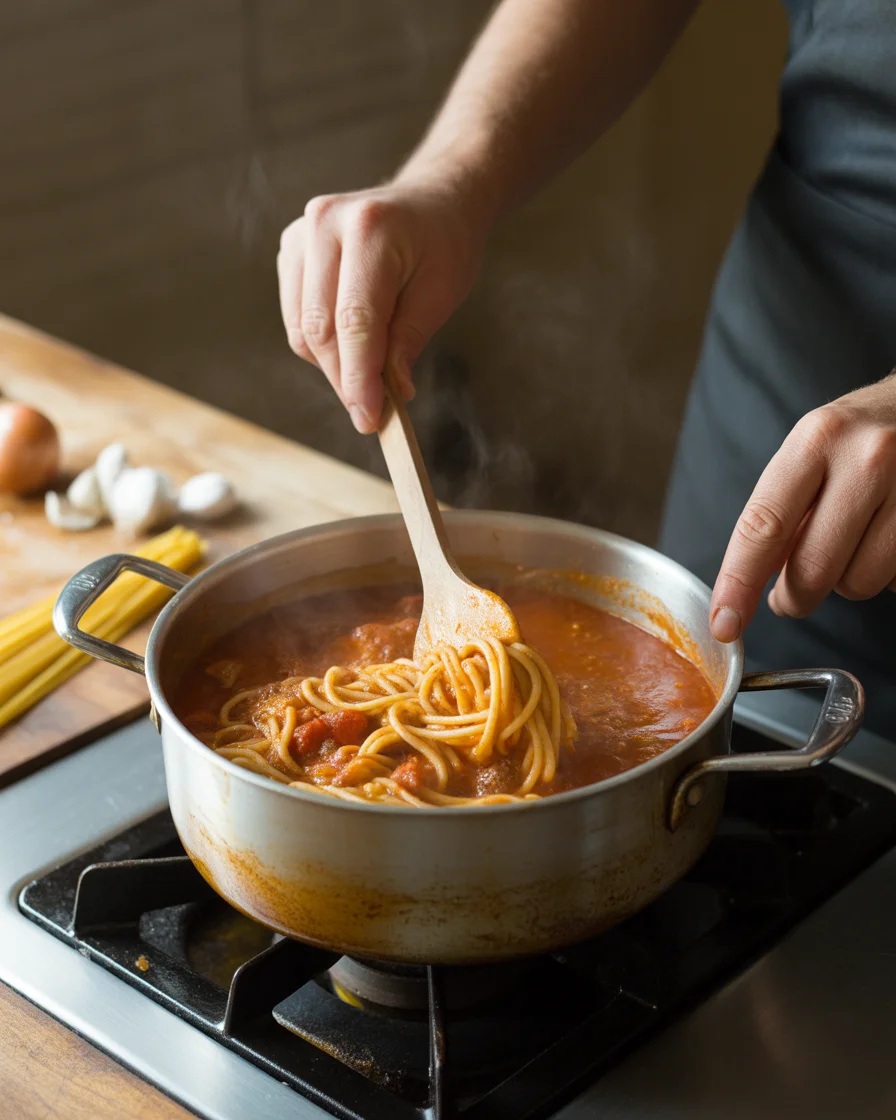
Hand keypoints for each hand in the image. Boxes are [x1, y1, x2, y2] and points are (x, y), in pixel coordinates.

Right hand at [277, 176, 486, 432]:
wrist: (431, 201)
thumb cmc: (443, 246)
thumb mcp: (442, 292)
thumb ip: (410, 340)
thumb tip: (390, 392)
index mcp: (370, 229)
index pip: (355, 321)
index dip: (359, 377)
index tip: (369, 419)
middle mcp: (325, 225)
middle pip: (321, 328)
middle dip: (345, 379)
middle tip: (371, 414)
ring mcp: (301, 234)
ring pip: (302, 328)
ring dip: (332, 366)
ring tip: (368, 377)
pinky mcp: (291, 249)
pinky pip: (296, 317)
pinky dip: (320, 345)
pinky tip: (351, 347)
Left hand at [710, 373, 895, 641]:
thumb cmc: (857, 437)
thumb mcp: (808, 451)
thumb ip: (778, 512)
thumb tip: (748, 583)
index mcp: (816, 440)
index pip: (764, 526)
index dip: (739, 582)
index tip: (725, 622)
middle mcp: (867, 459)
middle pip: (813, 568)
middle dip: (793, 597)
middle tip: (788, 597)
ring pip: (858, 583)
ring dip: (844, 582)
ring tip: (849, 547)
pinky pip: (895, 581)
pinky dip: (882, 574)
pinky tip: (882, 540)